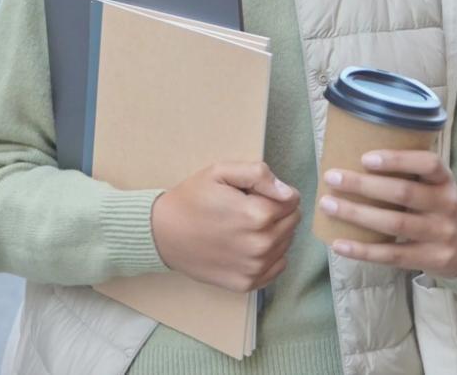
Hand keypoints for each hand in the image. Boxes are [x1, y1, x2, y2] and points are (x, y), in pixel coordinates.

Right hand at [151, 161, 300, 292]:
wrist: (163, 234)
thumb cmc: (192, 199)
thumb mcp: (220, 172)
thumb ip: (258, 175)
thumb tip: (287, 192)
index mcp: (257, 215)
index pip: (293, 200)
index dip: (275, 192)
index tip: (254, 193)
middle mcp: (261, 245)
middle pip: (292, 222)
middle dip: (277, 211)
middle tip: (248, 208)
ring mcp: (254, 268)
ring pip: (286, 244)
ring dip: (274, 232)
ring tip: (244, 226)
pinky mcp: (247, 284)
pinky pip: (277, 266)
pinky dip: (269, 255)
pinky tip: (247, 245)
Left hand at [318, 149, 456, 278]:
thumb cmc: (436, 206)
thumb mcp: (434, 185)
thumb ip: (409, 172)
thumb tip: (352, 151)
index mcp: (446, 180)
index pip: (429, 164)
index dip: (398, 160)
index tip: (365, 158)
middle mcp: (447, 205)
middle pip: (404, 193)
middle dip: (364, 185)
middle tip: (332, 177)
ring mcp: (440, 235)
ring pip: (395, 223)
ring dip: (357, 214)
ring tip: (328, 205)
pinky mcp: (431, 259)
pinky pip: (392, 255)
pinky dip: (362, 250)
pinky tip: (339, 243)